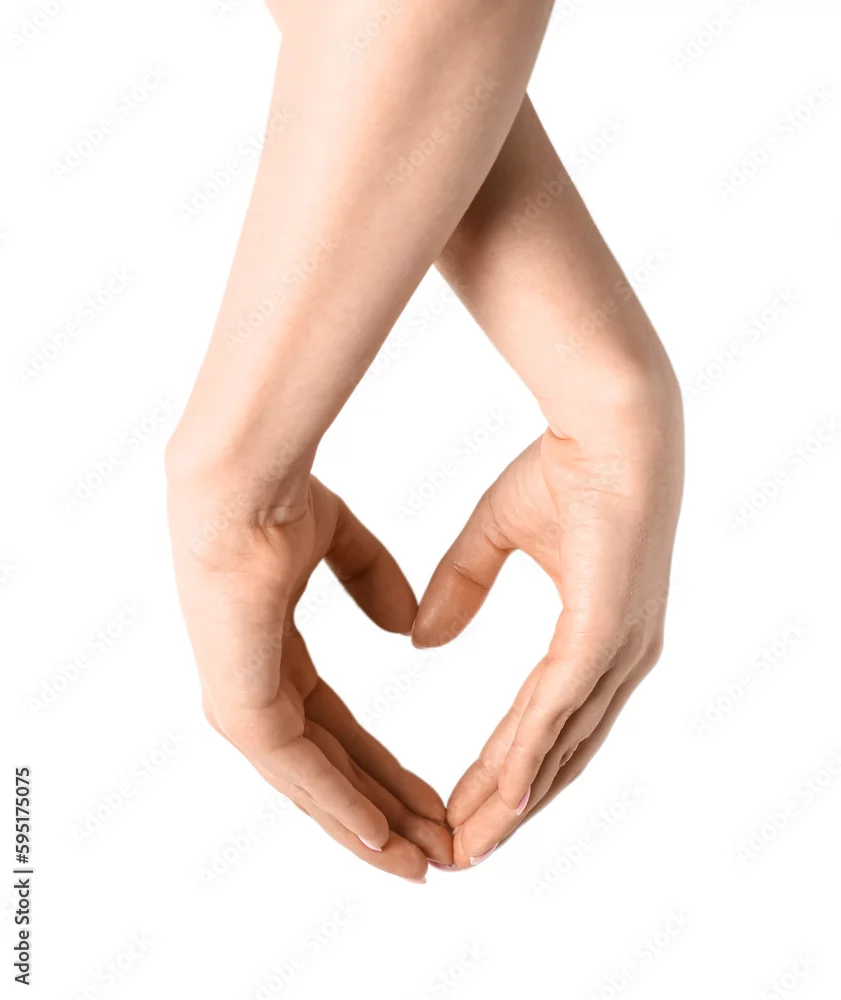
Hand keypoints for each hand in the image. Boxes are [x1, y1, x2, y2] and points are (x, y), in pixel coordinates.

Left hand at [167, 469, 451, 878]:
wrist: (243, 486)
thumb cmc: (280, 501)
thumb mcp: (342, 544)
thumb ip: (371, 579)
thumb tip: (401, 623)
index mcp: (273, 656)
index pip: (333, 731)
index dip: (382, 770)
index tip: (428, 798)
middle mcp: (256, 689)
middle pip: (328, 769)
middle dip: (383, 810)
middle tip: (435, 849)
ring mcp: (244, 703)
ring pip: (314, 784)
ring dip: (368, 826)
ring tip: (420, 863)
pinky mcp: (243, 707)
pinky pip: (298, 770)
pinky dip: (340, 805)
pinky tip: (379, 838)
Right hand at [413, 389, 682, 867]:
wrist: (609, 420)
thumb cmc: (567, 466)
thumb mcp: (496, 535)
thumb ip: (461, 588)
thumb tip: (424, 642)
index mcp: (601, 634)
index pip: (552, 721)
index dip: (509, 768)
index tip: (462, 804)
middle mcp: (619, 656)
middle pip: (560, 754)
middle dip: (509, 807)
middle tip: (460, 850)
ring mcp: (618, 649)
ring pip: (558, 748)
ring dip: (511, 803)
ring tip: (465, 846)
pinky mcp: (604, 634)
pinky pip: (558, 712)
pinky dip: (523, 760)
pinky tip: (493, 800)